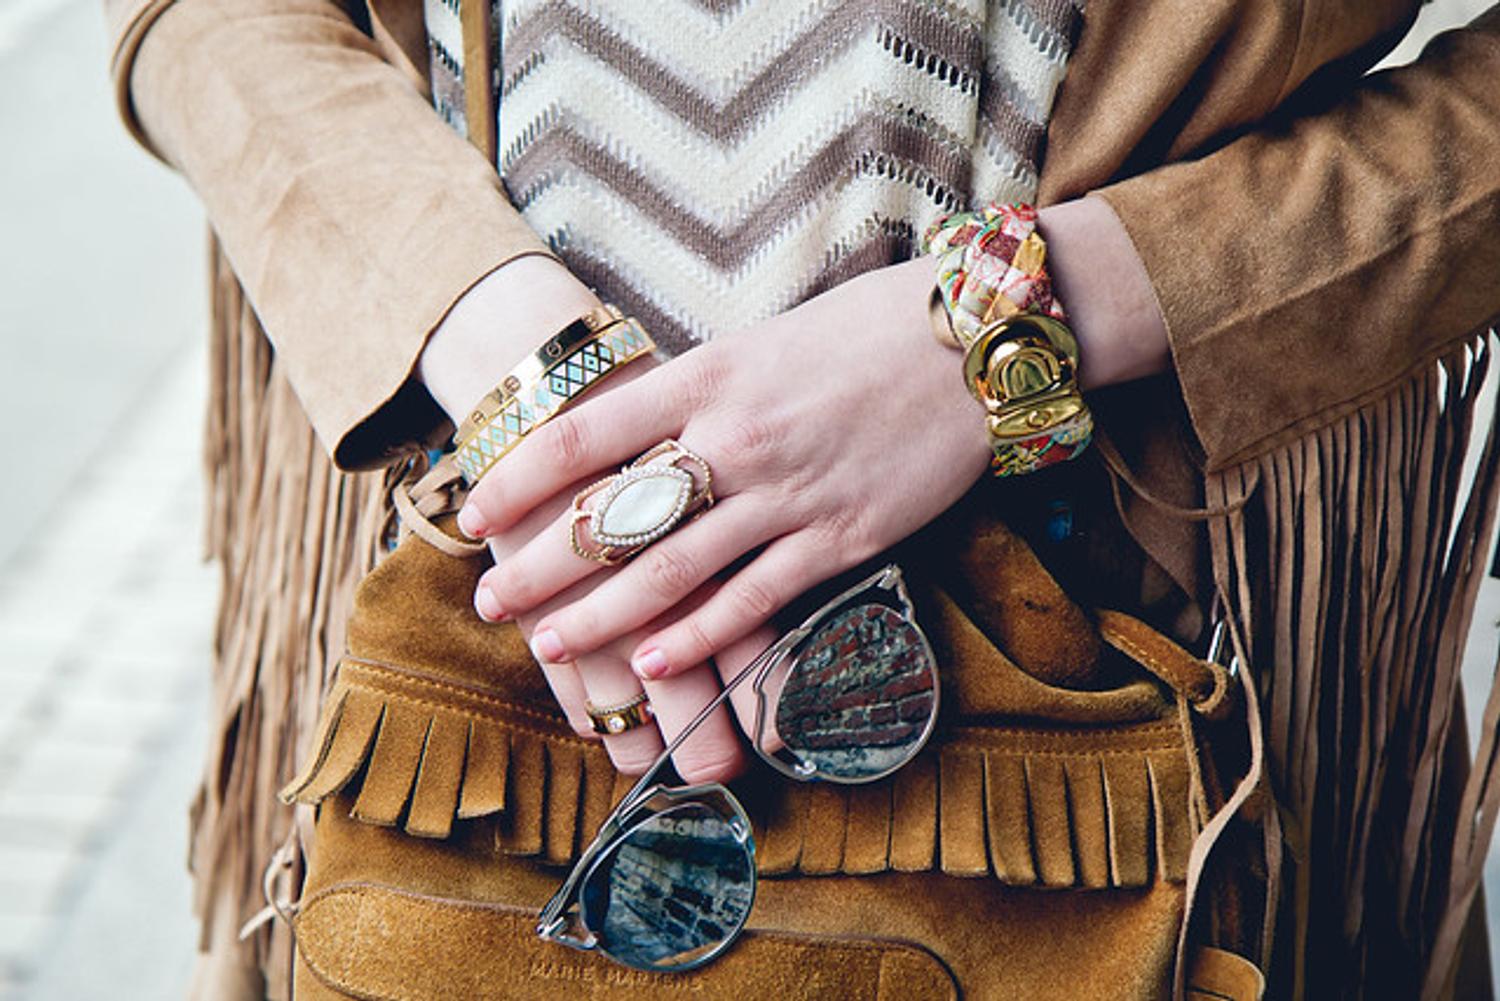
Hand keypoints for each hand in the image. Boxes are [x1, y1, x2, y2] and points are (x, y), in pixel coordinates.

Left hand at [457, 255, 994, 682]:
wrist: (973, 342)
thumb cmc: (864, 331)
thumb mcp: (762, 340)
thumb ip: (696, 392)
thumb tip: (635, 436)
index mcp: (708, 376)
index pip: (585, 433)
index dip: (518, 479)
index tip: (473, 513)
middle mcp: (734, 438)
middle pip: (612, 516)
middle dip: (539, 568)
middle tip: (490, 604)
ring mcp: (786, 495)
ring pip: (670, 570)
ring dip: (599, 618)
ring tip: (548, 647)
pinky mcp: (838, 539)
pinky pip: (751, 599)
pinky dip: (695, 637)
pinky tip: (650, 664)